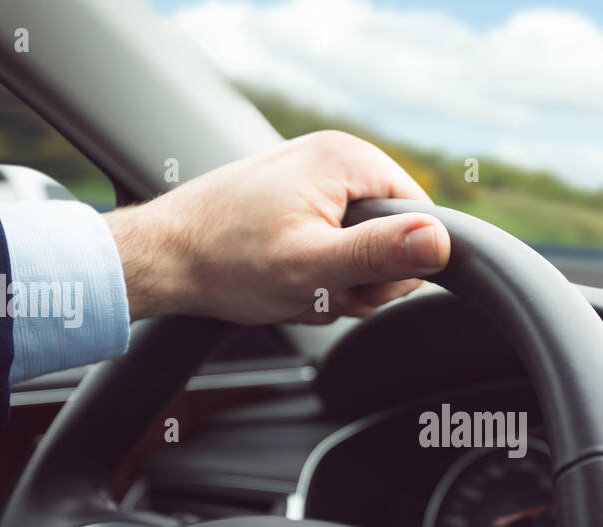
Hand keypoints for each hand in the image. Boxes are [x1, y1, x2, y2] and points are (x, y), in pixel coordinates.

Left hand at [102, 130, 451, 324]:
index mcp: (347, 159)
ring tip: (294, 288)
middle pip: (393, 239)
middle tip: (318, 291)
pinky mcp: (297, 201)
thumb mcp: (311, 267)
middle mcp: (334, 159)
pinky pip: (333, 248)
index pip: (423, 219)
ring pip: (362, 251)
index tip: (356, 284)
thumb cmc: (225, 261)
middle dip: (361, 280)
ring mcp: (314, 180)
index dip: (399, 266)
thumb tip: (440, 243)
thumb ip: (379, 254)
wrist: (161, 260)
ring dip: (335, 285)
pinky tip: (284, 283)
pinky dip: (315, 277)